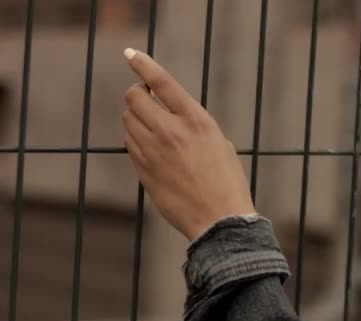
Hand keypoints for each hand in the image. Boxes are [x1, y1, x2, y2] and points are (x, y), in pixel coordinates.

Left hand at [121, 48, 254, 239]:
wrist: (219, 220)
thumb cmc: (226, 181)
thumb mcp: (218, 142)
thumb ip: (192, 124)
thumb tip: (167, 113)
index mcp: (197, 121)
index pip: (162, 83)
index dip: (143, 64)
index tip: (130, 54)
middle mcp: (171, 132)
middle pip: (134, 98)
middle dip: (137, 94)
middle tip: (147, 101)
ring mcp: (153, 152)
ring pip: (128, 120)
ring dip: (136, 117)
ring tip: (154, 127)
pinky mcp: (143, 170)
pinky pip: (129, 144)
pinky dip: (136, 139)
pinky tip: (152, 148)